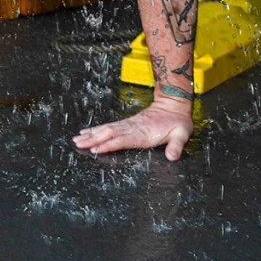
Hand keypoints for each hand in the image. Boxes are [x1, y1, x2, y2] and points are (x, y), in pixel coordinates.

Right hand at [72, 99, 192, 159]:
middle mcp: (133, 128)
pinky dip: (97, 129)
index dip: (109, 144)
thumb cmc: (178, 121)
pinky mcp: (128, 123)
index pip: (123, 140)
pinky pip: (110, 127)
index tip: (96, 148)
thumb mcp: (182, 134)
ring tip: (77, 139)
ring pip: (107, 129)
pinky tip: (88, 132)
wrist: (175, 104)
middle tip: (78, 144)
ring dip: (92, 134)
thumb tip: (172, 157)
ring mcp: (129, 125)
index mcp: (144, 133)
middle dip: (93, 139)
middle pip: (110, 134)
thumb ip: (176, 146)